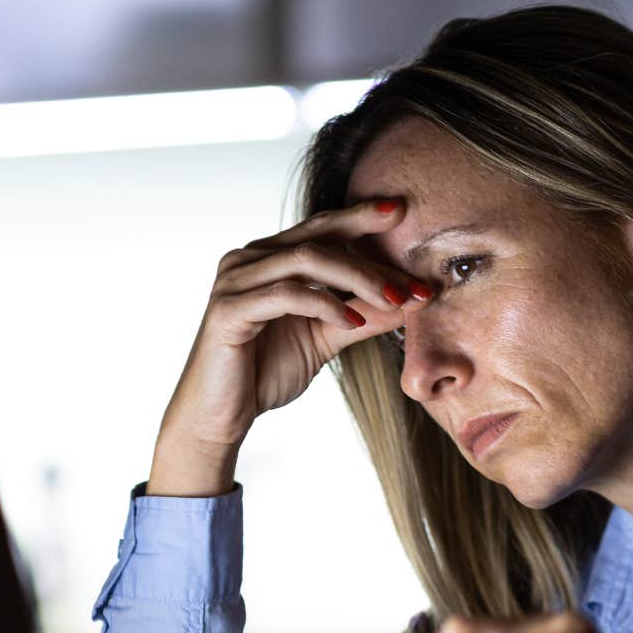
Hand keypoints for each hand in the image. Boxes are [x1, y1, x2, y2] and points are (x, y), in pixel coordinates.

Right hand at [153, 197, 433, 465]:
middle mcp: (248, 259)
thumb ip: (364, 315)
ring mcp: (235, 280)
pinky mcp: (229, 309)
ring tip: (393, 301)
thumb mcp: (326, 339)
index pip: (322, 227)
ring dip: (357, 279)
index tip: (404, 215)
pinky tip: (352, 322)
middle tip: (413, 279)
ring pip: (306, 260)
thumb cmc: (264, 373)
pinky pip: (287, 295)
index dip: (363, 219)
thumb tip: (412, 299)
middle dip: (371, 256)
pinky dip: (325, 305)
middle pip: (319, 237)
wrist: (219, 417)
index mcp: (268, 257)